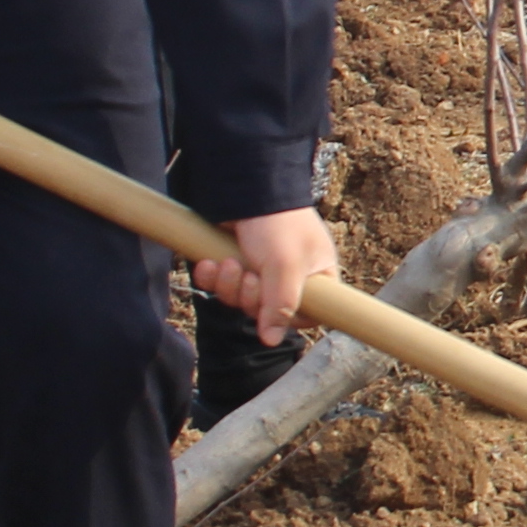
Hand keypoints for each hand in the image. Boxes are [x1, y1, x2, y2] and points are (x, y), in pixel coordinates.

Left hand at [192, 206, 336, 349]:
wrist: (245, 185)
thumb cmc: (278, 222)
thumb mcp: (286, 267)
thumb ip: (282, 306)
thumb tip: (271, 340)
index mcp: (316, 276)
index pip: (307, 315)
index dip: (286, 319)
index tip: (272, 309)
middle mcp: (289, 275)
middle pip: (266, 311)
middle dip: (250, 297)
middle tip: (247, 276)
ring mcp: (259, 269)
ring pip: (240, 299)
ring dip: (229, 286)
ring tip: (228, 263)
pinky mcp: (234, 261)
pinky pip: (220, 285)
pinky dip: (213, 277)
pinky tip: (210, 263)